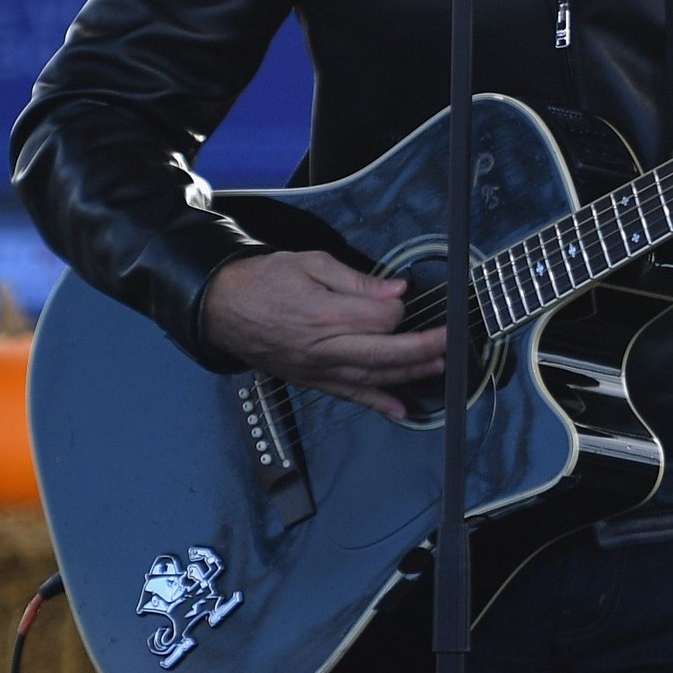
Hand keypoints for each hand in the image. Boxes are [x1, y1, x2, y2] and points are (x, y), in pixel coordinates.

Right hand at [202, 251, 446, 419]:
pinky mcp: (310, 380)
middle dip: (423, 348)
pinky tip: (401, 409)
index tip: (400, 297)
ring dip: (409, 374)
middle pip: (383, 353)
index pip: (380, 318)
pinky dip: (377, 403)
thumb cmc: (264, 280)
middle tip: (452, 341)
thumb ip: (356, 279)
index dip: (398, 308)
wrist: (220, 307)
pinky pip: (348, 394)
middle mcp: (323, 347)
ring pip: (371, 377)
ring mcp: (316, 368)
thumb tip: (396, 290)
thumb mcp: (310, 263)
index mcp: (324, 314)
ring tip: (440, 366)